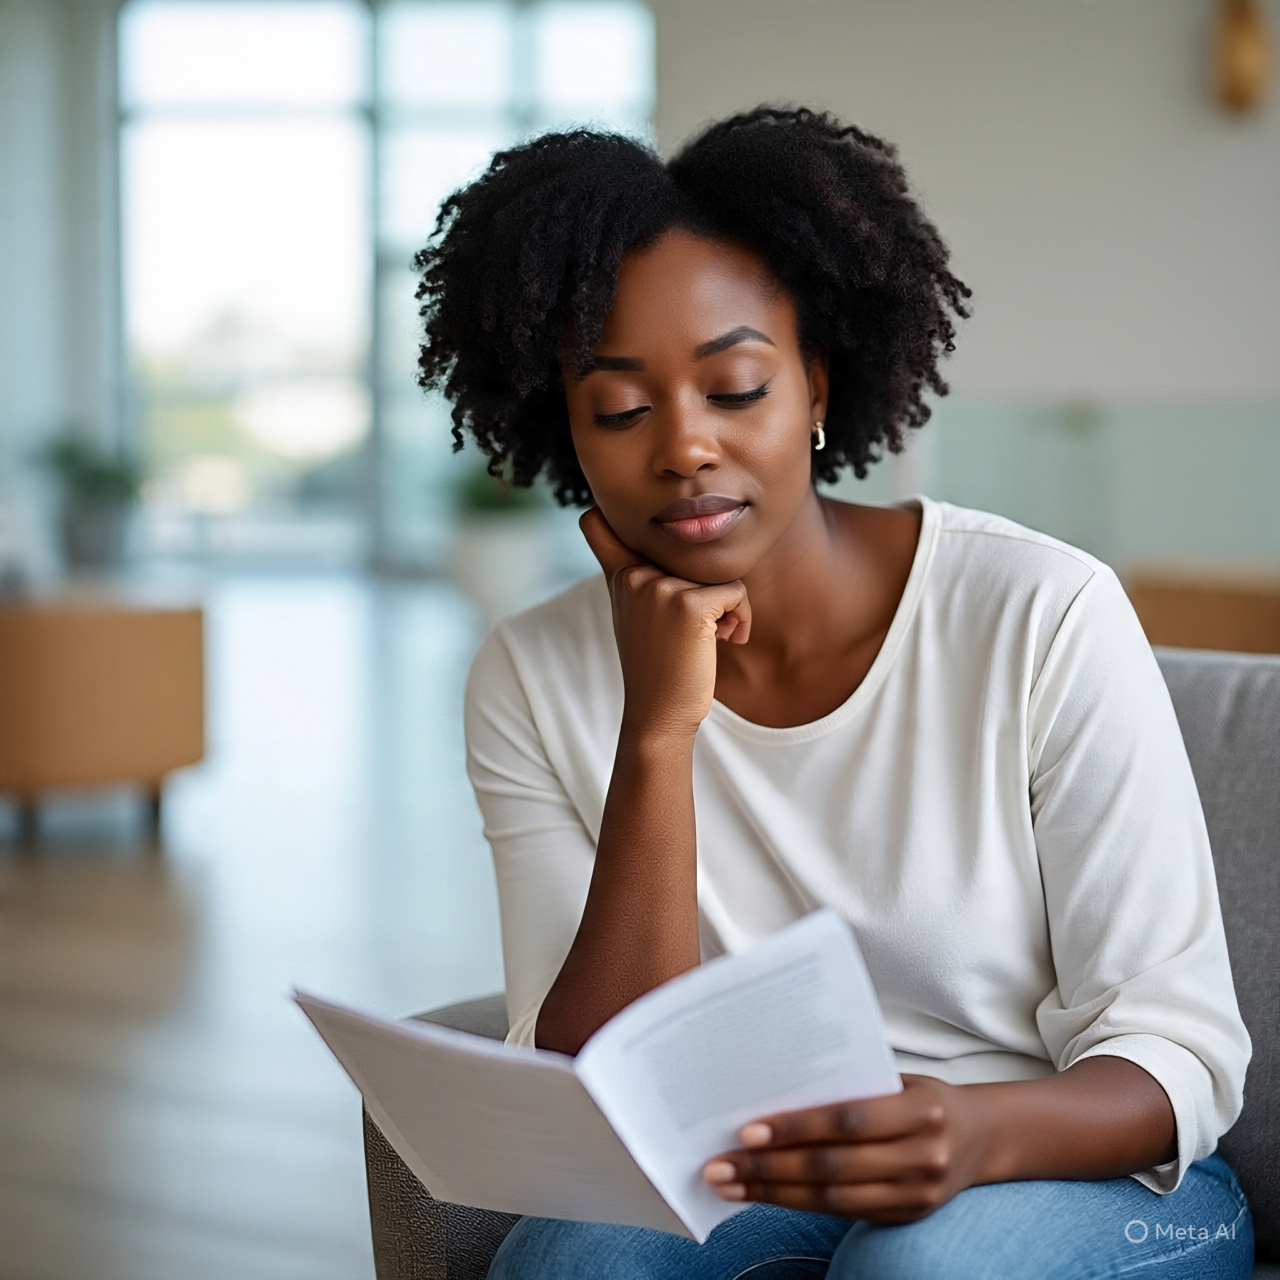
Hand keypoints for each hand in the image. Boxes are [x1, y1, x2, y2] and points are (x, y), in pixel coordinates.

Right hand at [580, 508, 750, 743]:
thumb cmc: (657, 667)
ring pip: (718, 573)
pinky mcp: (689, 604)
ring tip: (711, 636)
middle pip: (690, 552)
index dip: (605, 514)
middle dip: (705, 586)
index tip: (605, 511)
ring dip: (727, 606)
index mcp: (618, 576)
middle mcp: (634, 574)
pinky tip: (725, 641)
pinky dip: (740, 617)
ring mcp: (659, 587)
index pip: (595, 524)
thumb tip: (665, 549)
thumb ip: (638, 577)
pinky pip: (735, 592)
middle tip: (698, 626)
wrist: (659, 714)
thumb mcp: (634, 615)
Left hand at [701, 1075, 991, 1223]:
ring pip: (832, 1199)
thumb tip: (775, 1090)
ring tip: (730, 1185)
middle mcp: (923, 1157)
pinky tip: (765, 1194)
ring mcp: (916, 1195)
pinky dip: (798, 1204)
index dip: (796, 1128)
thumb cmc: (923, 1096)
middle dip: (769, 1167)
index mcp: (921, 1112)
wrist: (982, 1138)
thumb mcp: (898, 1080)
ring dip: (774, 1193)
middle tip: (720, 1165)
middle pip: (833, 1167)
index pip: (848, 1121)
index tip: (747, 1130)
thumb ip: (850, 1087)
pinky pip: (842, 1215)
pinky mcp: (905, 1218)